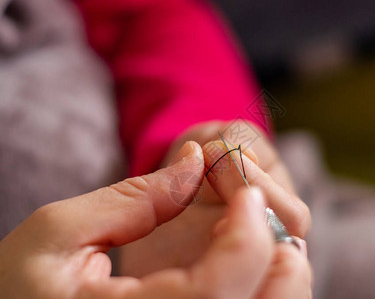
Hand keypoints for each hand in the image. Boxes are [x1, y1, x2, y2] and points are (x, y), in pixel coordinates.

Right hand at [0, 142, 310, 297]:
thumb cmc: (24, 285)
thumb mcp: (58, 234)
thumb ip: (135, 197)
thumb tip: (194, 160)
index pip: (220, 292)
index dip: (247, 234)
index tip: (244, 187)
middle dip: (277, 250)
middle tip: (253, 205)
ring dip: (276, 268)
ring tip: (251, 227)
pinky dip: (264, 283)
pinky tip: (237, 255)